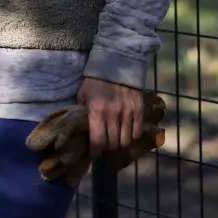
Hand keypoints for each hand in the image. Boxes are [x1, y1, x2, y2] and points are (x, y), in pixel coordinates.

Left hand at [26, 91, 166, 183]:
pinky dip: (132, 136)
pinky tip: (126, 132)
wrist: (117, 63)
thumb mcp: (83, 94)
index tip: (93, 153)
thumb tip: (78, 130)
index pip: (97, 141)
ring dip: (119, 143)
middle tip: (103, 145)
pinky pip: (137, 132)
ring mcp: (128, 112)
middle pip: (112, 143)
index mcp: (96, 110)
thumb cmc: (96, 80)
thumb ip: (81, 112)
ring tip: (115, 139)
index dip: (95, 151)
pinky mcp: (139, 109)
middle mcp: (113, 113)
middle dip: (106, 147)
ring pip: (126, 141)